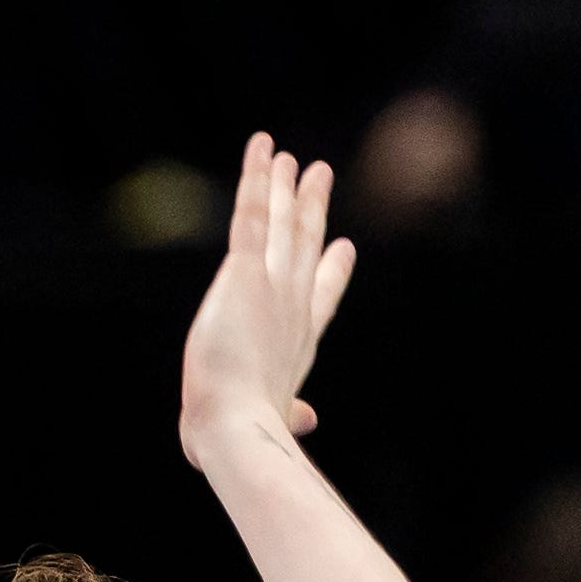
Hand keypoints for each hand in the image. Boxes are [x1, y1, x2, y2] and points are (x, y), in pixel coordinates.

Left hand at [181, 134, 356, 466]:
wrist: (237, 425)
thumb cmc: (243, 433)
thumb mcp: (270, 418)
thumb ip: (289, 412)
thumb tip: (307, 419)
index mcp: (295, 344)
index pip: (319, 299)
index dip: (332, 273)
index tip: (343, 248)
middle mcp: (290, 307)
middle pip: (304, 247)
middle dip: (310, 211)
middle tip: (319, 179)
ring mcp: (272, 286)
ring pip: (281, 225)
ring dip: (284, 188)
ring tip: (289, 159)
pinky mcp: (245, 272)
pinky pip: (250, 214)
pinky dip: (256, 179)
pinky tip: (261, 148)